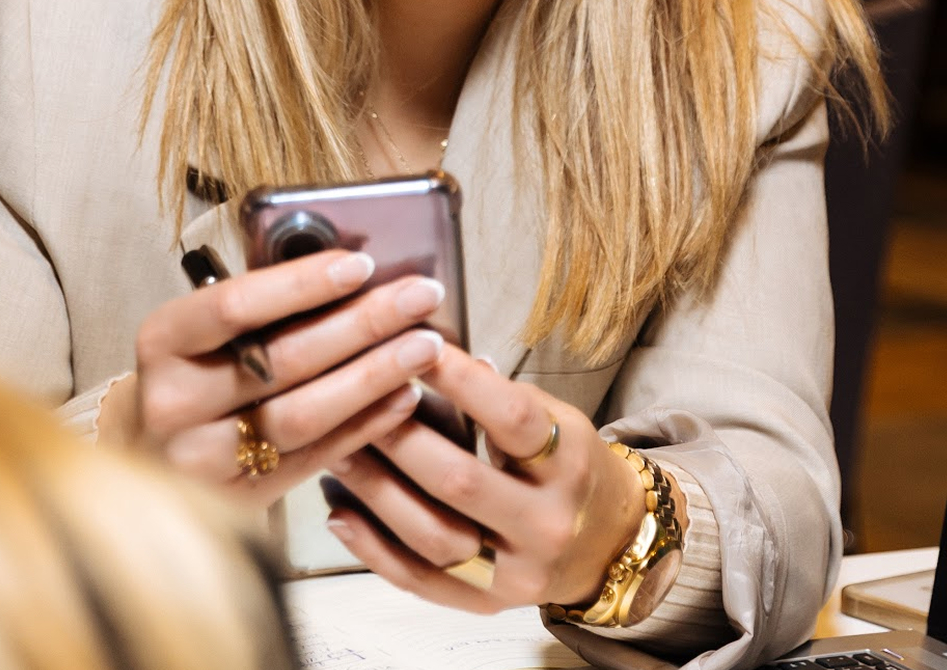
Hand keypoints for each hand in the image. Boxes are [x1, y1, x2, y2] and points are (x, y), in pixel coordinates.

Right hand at [121, 249, 452, 507]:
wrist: (149, 460)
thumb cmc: (193, 374)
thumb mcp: (202, 333)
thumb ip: (261, 308)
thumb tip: (353, 272)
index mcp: (163, 341)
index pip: (236, 305)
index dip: (303, 283)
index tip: (363, 264)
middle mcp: (175, 402)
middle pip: (282, 359)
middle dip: (361, 324)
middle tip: (419, 296)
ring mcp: (203, 459)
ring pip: (304, 414)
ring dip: (373, 376)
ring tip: (424, 346)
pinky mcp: (238, 501)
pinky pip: (314, 458)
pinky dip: (365, 425)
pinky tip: (405, 396)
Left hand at [322, 345, 657, 612]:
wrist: (609, 541)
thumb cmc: (567, 462)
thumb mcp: (555, 417)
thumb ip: (496, 392)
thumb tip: (427, 348)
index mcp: (569, 462)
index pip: (511, 418)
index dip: (459, 380)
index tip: (411, 344)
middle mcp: (547, 522)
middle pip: (462, 482)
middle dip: (400, 438)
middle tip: (355, 398)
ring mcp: (518, 572)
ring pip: (435, 537)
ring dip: (377, 492)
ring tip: (337, 450)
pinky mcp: (489, 603)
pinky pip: (422, 583)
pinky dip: (374, 550)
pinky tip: (339, 514)